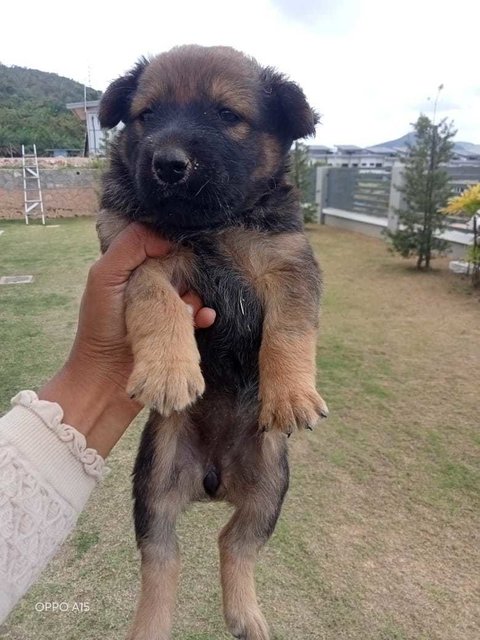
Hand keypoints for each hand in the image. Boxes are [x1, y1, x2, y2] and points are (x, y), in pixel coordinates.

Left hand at [39, 223, 214, 456]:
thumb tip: (167, 236)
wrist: (105, 379)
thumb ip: (129, 247)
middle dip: (188, 273)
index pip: (157, 249)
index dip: (173, 244)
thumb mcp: (104, 277)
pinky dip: (204, 316)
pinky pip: (198, 319)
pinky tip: (204, 319)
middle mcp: (148, 291)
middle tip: (185, 283)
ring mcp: (163, 315)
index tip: (187, 243)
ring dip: (197, 297)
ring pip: (192, 294)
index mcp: (130, 273)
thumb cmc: (100, 326)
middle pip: (179, 271)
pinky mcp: (176, 336)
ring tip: (192, 307)